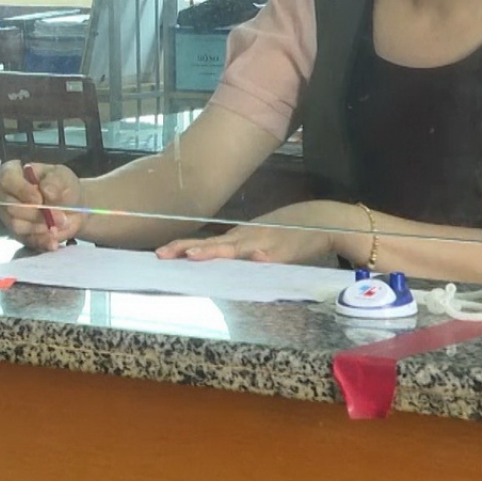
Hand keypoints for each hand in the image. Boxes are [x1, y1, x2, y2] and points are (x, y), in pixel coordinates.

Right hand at [0, 160, 83, 250]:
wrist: (74, 208)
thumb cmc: (63, 187)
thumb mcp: (63, 177)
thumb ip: (54, 181)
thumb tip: (45, 190)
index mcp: (13, 173)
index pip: (7, 179)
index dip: (21, 190)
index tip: (39, 198)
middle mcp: (6, 195)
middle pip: (11, 207)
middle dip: (37, 213)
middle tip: (60, 216)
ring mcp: (10, 216)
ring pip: (17, 225)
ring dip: (41, 227)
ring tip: (61, 224)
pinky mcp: (19, 234)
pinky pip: (26, 240)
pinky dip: (42, 241)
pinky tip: (54, 242)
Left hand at [156, 201, 350, 266]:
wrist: (320, 220)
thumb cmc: (286, 232)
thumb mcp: (257, 238)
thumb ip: (238, 248)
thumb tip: (213, 255)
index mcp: (239, 237)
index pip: (206, 243)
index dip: (183, 247)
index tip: (161, 252)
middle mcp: (246, 238)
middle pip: (213, 245)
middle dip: (187, 249)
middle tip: (162, 254)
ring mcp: (264, 243)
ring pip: (234, 249)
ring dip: (214, 252)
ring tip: (193, 256)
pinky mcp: (283, 252)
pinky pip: (266, 257)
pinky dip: (258, 258)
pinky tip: (251, 260)